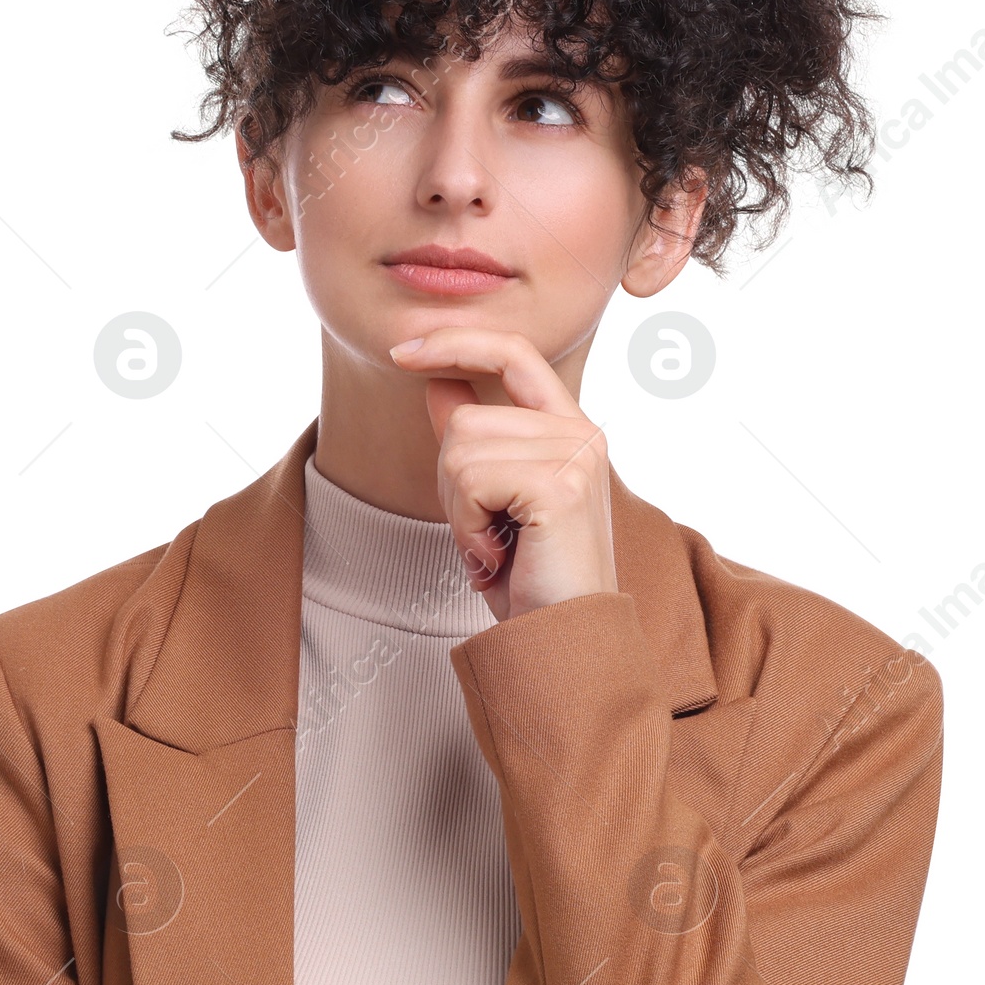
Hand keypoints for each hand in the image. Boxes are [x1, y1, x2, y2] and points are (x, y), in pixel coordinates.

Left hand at [387, 328, 615, 620]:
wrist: (560, 641)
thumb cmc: (529, 579)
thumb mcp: (489, 500)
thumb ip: (472, 439)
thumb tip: (436, 383)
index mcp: (570, 429)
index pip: (513, 352)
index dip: (457, 342)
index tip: (402, 352)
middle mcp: (582, 433)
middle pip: (465, 419)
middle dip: (450, 483)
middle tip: (484, 535)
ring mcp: (576, 455)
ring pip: (461, 447)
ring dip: (458, 510)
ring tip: (494, 547)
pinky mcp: (561, 483)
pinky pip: (470, 478)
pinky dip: (467, 524)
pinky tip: (497, 556)